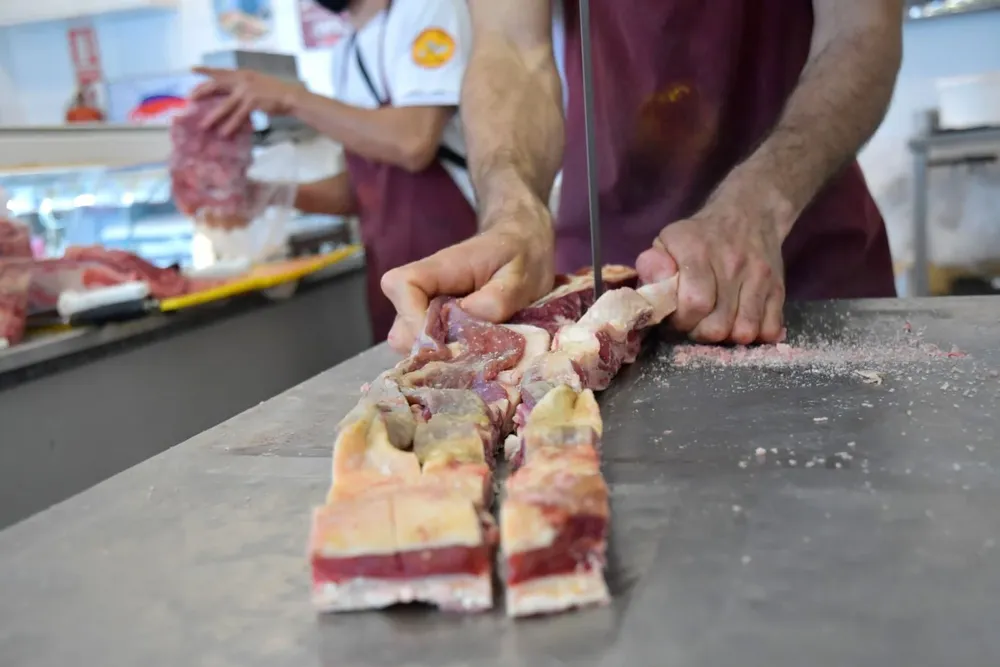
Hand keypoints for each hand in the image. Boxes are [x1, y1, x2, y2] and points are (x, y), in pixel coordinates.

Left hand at [191, 67, 303, 136]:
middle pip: (216, 85)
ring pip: (225, 105)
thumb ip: (242, 86)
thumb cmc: (274, 92)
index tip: (191, 70)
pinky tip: (224, 133)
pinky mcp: (252, 101)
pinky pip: (237, 115)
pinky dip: (230, 125)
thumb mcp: (256, 82)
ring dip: (213, 116)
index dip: (205, 70)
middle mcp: (242, 79)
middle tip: (190, 100)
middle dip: (201, 92)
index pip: (220, 71)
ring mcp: (247, 90)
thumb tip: (227, 95)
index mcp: (242, 73)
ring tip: (203, 126)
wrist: (290, 96)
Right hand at [380, 197, 554, 352]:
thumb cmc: (522, 256)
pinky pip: (432, 353)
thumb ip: (499, 296)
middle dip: (430, 350)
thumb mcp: (522, 273)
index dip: (412, 317)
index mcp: (442, 268)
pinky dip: (450, 363)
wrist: (526, 250)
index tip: (443, 340)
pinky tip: (476, 361)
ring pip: (414, 346)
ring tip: (476, 359)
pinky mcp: (441, 330)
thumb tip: (473, 315)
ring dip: (441, 359)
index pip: (401, 285)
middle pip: (401, 327)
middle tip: (467, 357)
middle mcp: (427, 291)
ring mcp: (430, 313)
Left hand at [635, 199, 785, 344]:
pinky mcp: (778, 288)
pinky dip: (755, 336)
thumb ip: (653, 267)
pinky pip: (770, 330)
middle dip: (701, 334)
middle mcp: (731, 263)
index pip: (694, 303)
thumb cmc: (700, 236)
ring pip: (745, 332)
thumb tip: (649, 294)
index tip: (677, 319)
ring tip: (718, 323)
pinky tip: (740, 322)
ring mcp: (759, 277)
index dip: (681, 321)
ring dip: (727, 338)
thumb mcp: (668, 241)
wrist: (750, 214)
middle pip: (718, 325)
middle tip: (696, 324)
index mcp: (698, 251)